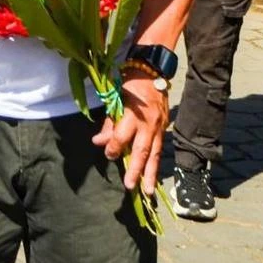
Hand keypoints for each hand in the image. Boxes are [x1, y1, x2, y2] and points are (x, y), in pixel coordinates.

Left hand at [95, 72, 169, 196]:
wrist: (152, 71)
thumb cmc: (128, 84)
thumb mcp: (115, 99)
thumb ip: (109, 123)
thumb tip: (98, 142)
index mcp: (133, 113)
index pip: (122, 136)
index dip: (114, 147)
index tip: (109, 155)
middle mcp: (148, 122)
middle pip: (141, 149)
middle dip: (136, 169)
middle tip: (130, 186)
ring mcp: (159, 126)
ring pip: (155, 153)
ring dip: (151, 174)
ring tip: (147, 191)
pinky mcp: (165, 128)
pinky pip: (159, 149)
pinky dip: (156, 164)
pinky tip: (153, 177)